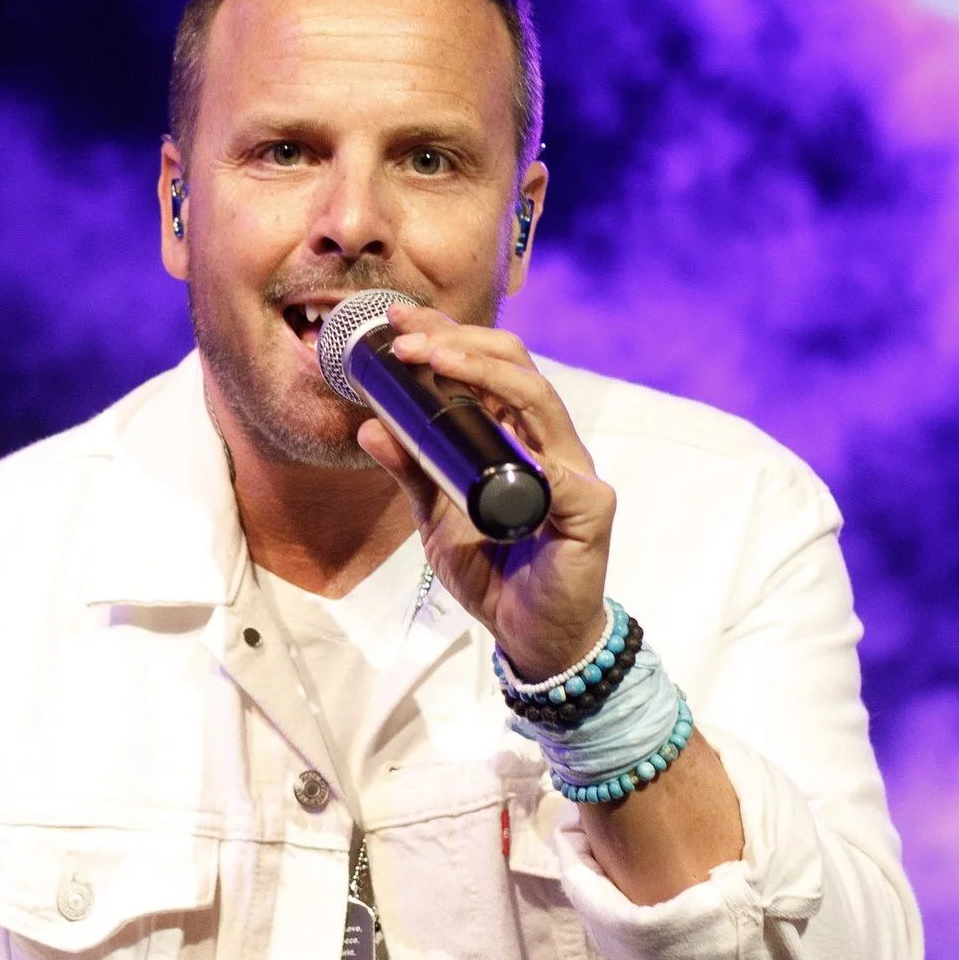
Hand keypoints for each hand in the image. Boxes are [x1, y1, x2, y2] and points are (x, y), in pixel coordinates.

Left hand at [358, 307, 613, 685]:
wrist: (530, 636)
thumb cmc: (494, 573)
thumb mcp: (435, 516)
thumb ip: (411, 470)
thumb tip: (370, 425)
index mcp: (516, 437)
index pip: (489, 368)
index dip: (447, 337)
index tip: (398, 323)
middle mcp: (549, 443)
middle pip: (517, 366)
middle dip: (461, 341)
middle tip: (407, 338)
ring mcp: (574, 471)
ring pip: (538, 398)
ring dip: (484, 372)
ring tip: (434, 360)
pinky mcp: (589, 508)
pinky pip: (561, 472)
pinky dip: (525, 452)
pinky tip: (493, 442)